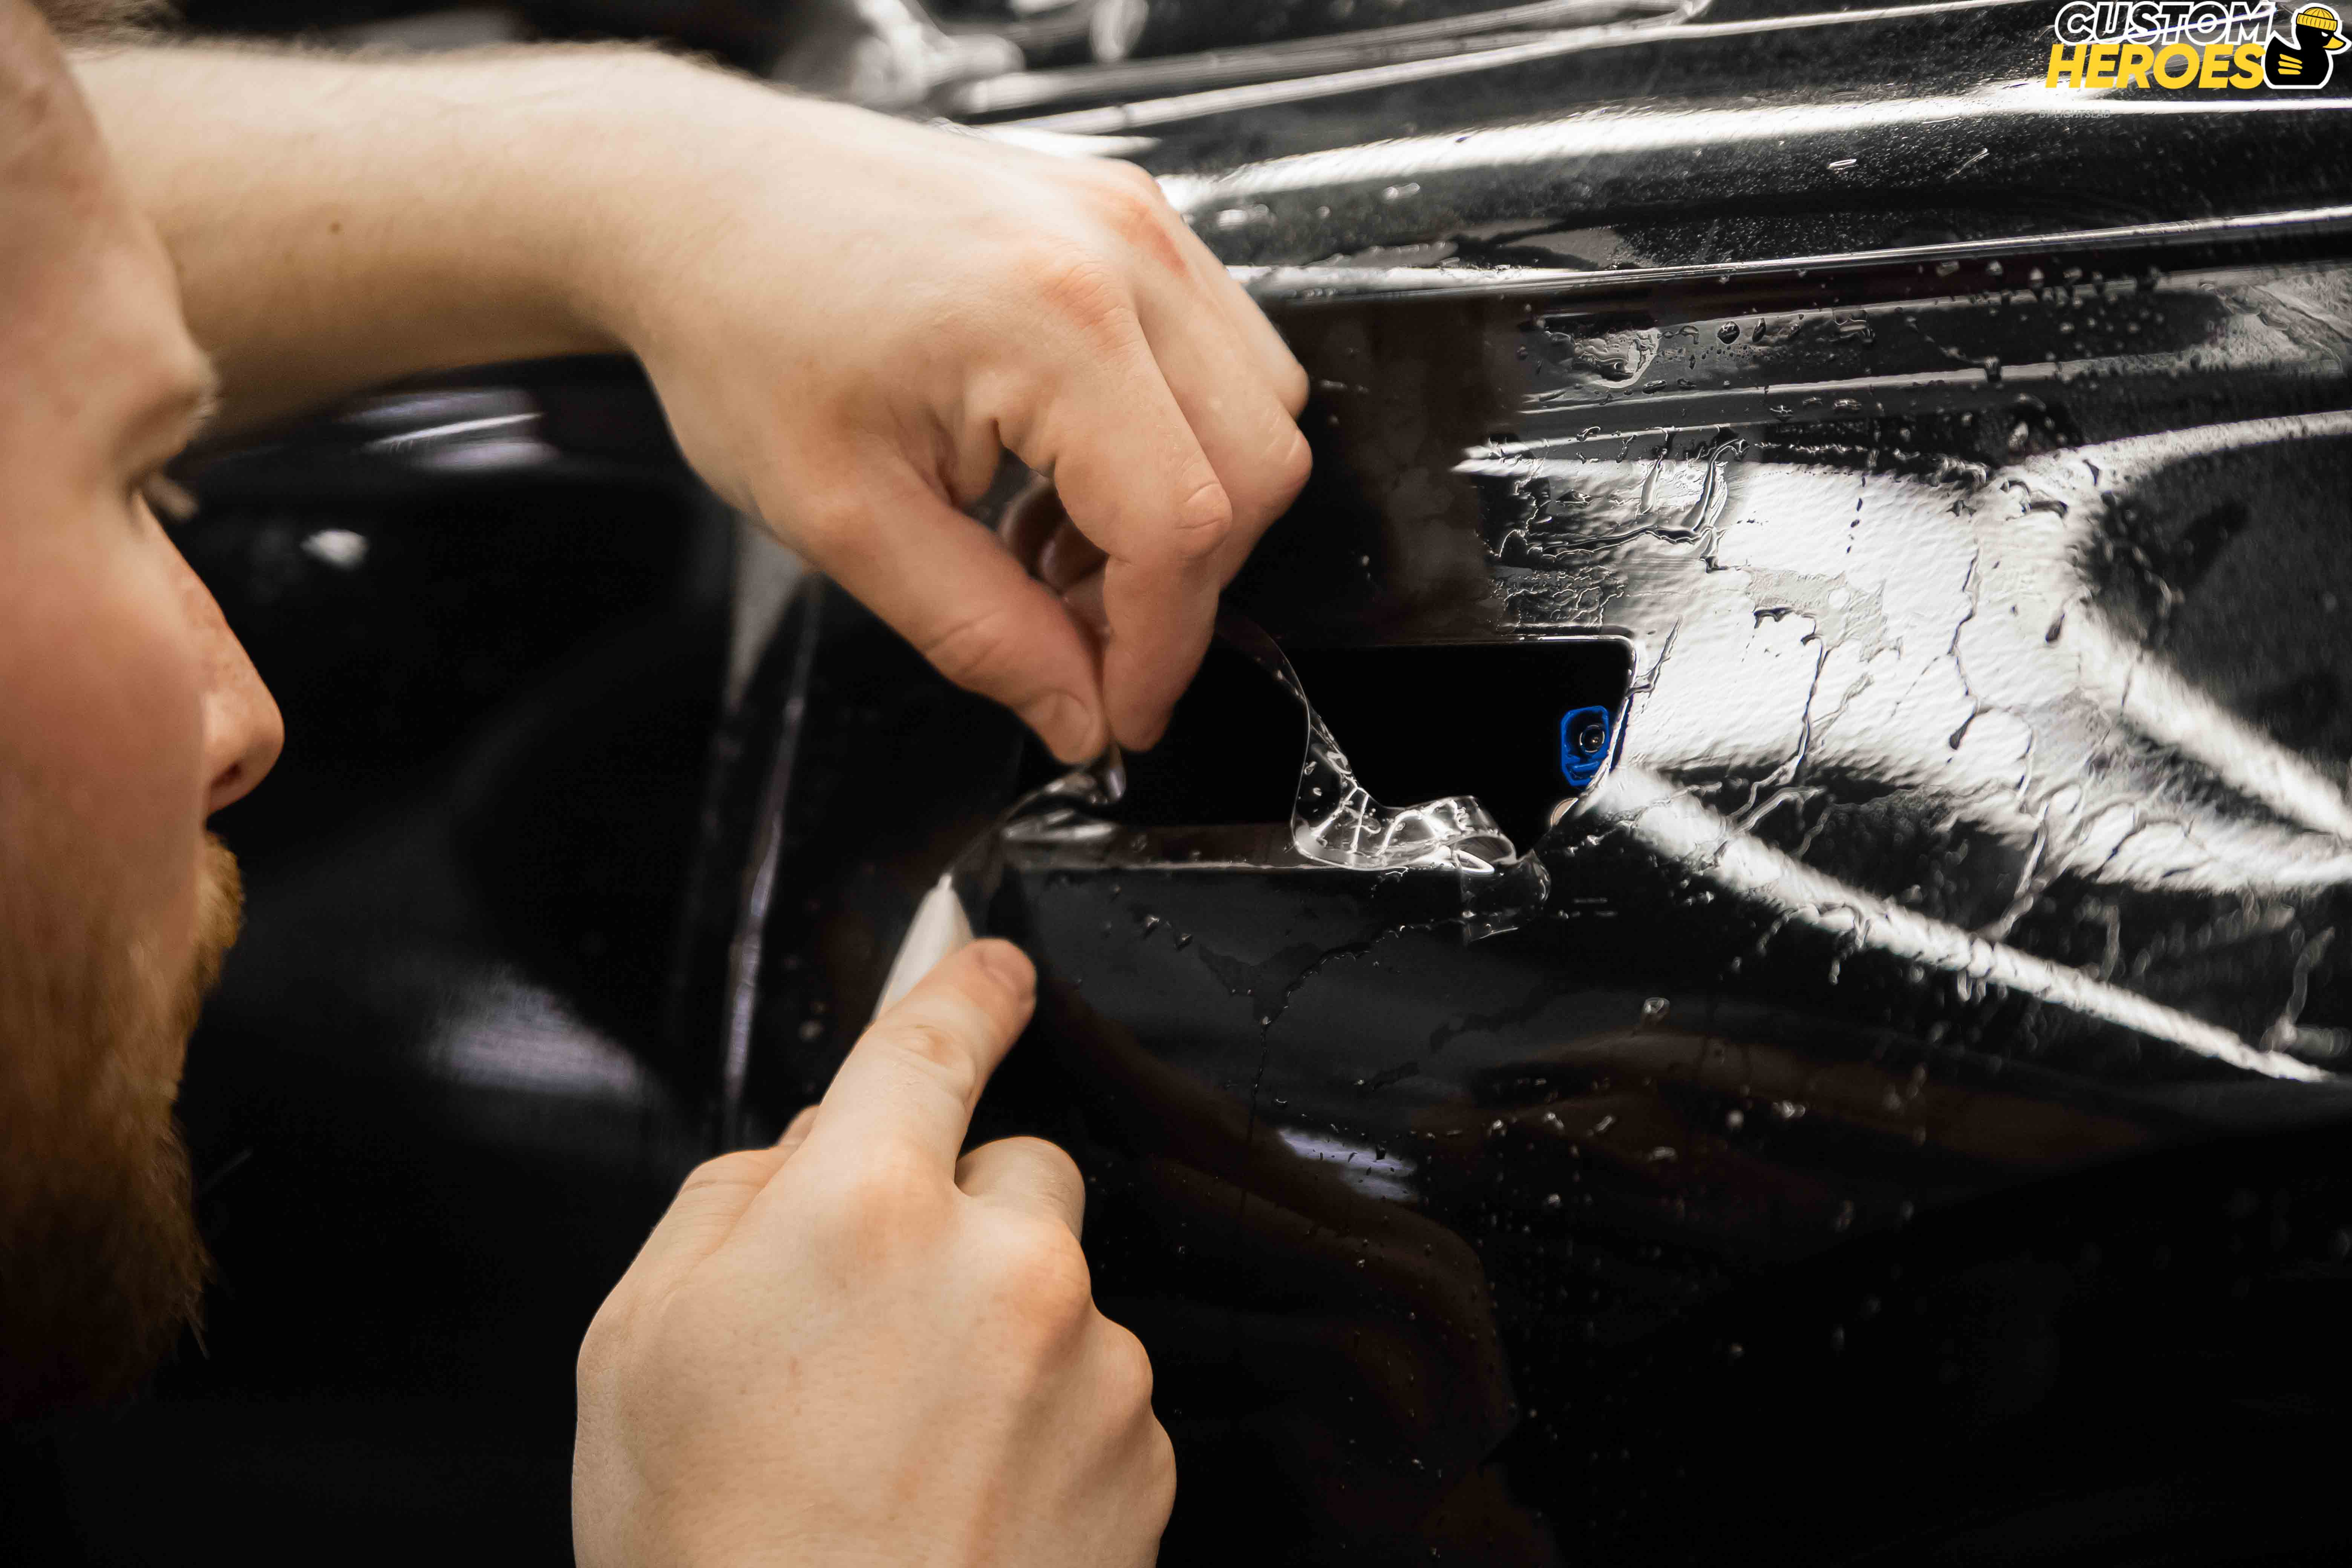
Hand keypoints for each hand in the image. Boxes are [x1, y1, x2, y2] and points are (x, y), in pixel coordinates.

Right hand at [573, 940, 1171, 1567]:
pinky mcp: (1144, 1453)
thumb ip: (733, 1201)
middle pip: (1020, 1169)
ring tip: (914, 1450)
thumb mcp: (638, 1345)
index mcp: (862, 1210)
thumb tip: (811, 1144)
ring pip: (1064, 1289)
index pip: (932, 1042)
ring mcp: (1092, 1361)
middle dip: (966, 1216)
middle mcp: (1004, 1264)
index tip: (991, 964)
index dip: (963, 986)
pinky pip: (1104, 1389)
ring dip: (1008, 1333)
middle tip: (886, 1330)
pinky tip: (972, 1499)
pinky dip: (1052, 1422)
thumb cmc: (707, 1548)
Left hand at [581, 79, 1310, 757]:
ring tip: (1052, 545)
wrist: (695, 202)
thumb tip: (1083, 718)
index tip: (1119, 714)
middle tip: (1074, 634)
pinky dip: (1167, 442)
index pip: (1182, 524)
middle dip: (1179, 585)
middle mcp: (1120, 252)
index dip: (1161, 647)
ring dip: (1181, 511)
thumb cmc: (743, 331)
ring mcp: (1133, 220)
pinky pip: (1217, 353)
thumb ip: (984, 635)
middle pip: (1255, 468)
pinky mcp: (1126, 216)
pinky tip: (1063, 476)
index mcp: (1053, 320)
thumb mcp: (847, 520)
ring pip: (1257, 410)